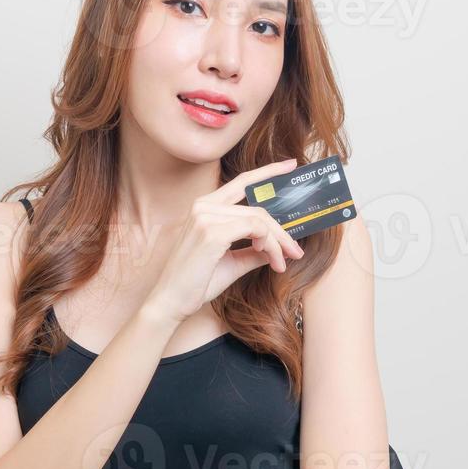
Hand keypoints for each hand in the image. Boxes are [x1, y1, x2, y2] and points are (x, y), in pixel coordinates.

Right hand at [144, 158, 305, 323]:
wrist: (171, 302)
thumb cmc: (196, 283)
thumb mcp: (232, 262)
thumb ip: (254, 250)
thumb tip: (279, 247)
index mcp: (205, 207)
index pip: (242, 182)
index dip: (268, 172)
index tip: (290, 166)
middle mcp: (203, 206)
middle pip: (257, 207)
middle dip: (282, 231)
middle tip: (296, 251)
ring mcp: (205, 217)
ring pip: (259, 220)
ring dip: (277, 243)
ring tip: (283, 263)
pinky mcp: (211, 233)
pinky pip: (256, 230)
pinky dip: (270, 245)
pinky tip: (271, 260)